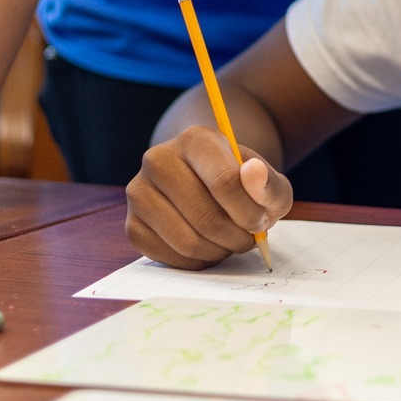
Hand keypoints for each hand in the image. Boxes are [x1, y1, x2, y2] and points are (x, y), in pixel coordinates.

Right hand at [126, 125, 292, 269]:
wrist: (205, 185)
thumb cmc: (238, 183)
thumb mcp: (264, 180)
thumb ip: (268, 182)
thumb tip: (253, 173)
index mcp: (194, 139)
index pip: (225, 182)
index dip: (249, 212)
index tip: (261, 221)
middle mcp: (158, 159)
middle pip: (206, 217)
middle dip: (237, 237)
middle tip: (248, 237)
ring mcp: (138, 192)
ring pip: (188, 241)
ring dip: (219, 251)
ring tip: (229, 241)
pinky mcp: (132, 225)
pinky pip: (170, 257)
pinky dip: (197, 261)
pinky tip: (208, 246)